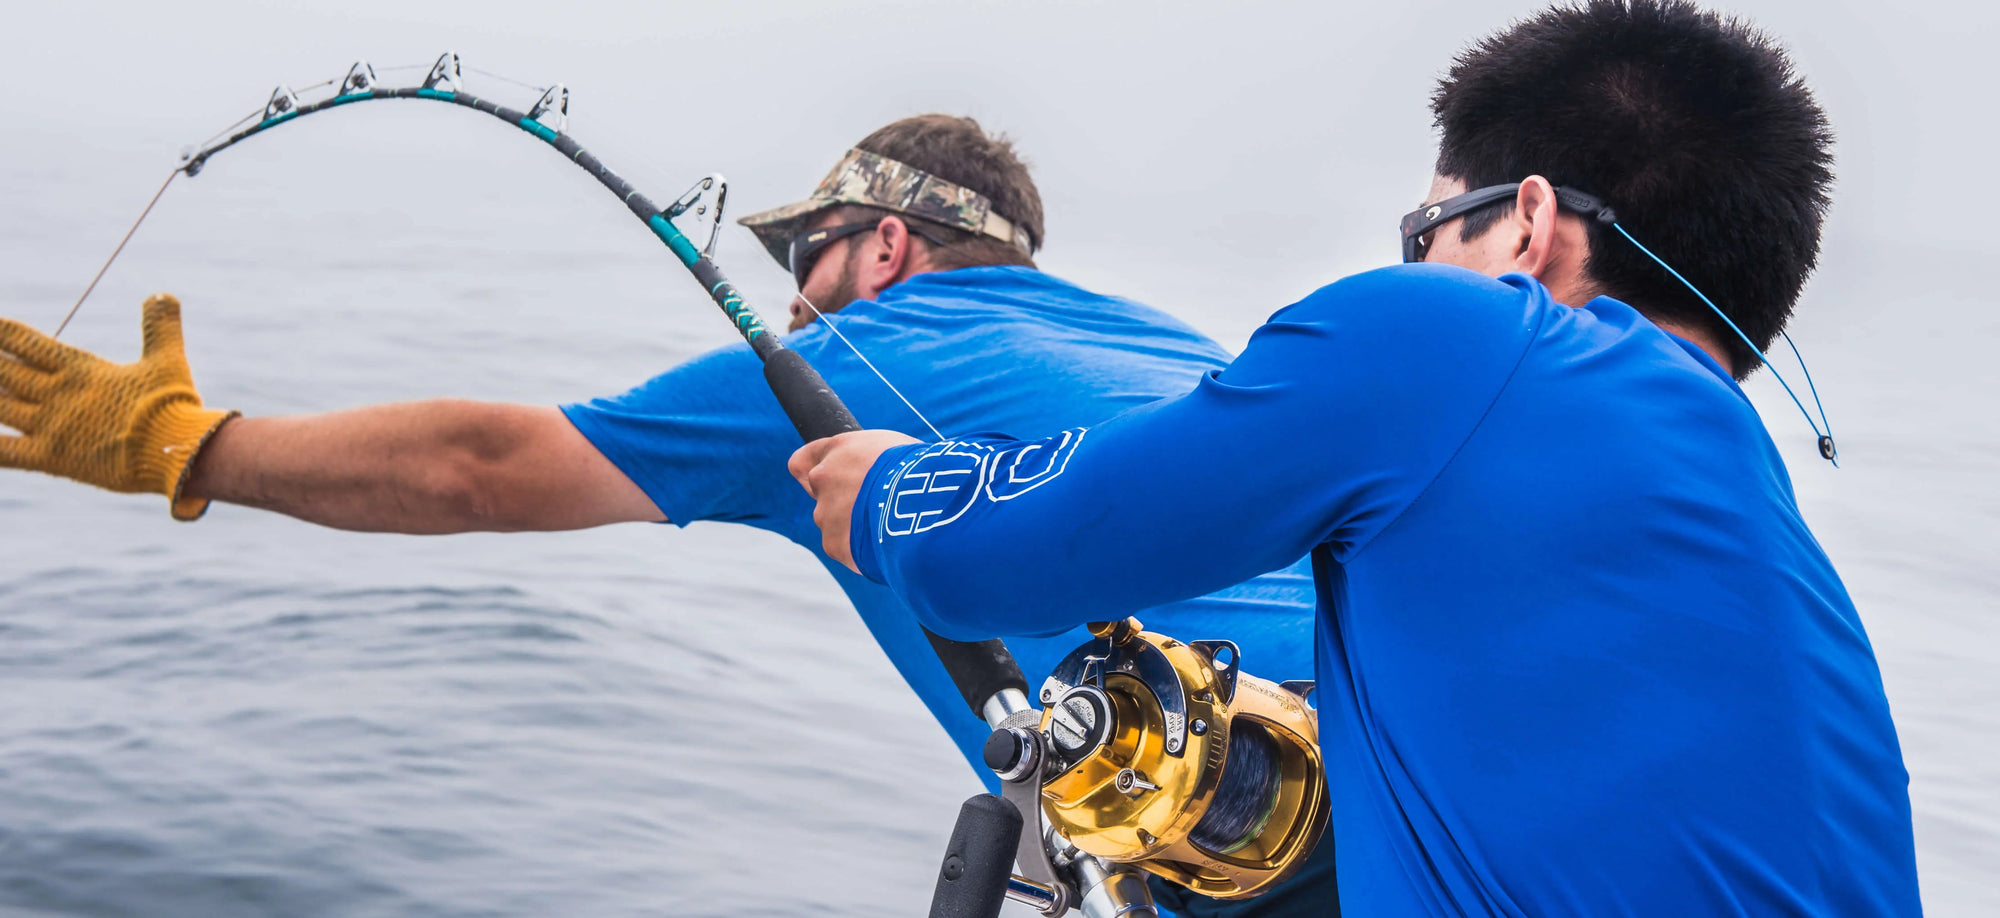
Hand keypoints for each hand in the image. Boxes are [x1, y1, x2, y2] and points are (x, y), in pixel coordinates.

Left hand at [0, 293, 237, 519]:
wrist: (173, 448)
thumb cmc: (170, 404)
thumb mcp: (167, 360)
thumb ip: (160, 327)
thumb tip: (163, 294)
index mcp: (79, 369)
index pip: (27, 344)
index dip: (3, 333)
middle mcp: (57, 393)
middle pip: (5, 373)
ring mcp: (50, 426)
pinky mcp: (51, 458)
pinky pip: (6, 452)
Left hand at [789, 429, 919, 571]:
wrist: (924, 500)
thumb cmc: (922, 469)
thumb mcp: (896, 450)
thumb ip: (872, 461)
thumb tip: (880, 471)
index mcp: (840, 449)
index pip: (802, 462)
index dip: (813, 474)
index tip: (829, 482)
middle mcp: (824, 478)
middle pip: (820, 496)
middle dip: (840, 503)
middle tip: (872, 508)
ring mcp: (826, 513)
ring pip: (834, 524)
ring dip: (855, 527)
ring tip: (890, 527)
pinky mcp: (835, 543)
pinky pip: (846, 548)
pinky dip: (863, 550)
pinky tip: (888, 545)